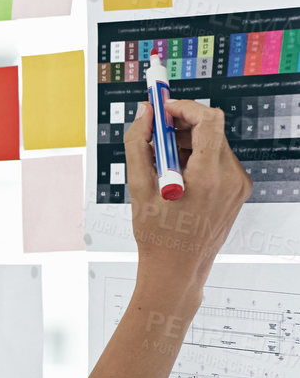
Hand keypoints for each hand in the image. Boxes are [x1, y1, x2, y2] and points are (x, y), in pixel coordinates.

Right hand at [124, 96, 251, 293]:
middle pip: (211, 130)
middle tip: (154, 134)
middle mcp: (231, 178)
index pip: (208, 120)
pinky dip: (196, 159)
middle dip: (180, 126)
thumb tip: (143, 116)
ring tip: (161, 164)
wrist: (177, 270)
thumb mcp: (139, 189)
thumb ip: (138, 146)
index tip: (162, 108)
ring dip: (187, 143)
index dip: (183, 107)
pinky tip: (176, 177)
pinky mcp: (237, 191)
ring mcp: (237, 185)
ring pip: (213, 145)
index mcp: (209, 177)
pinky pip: (218, 161)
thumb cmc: (158, 236)